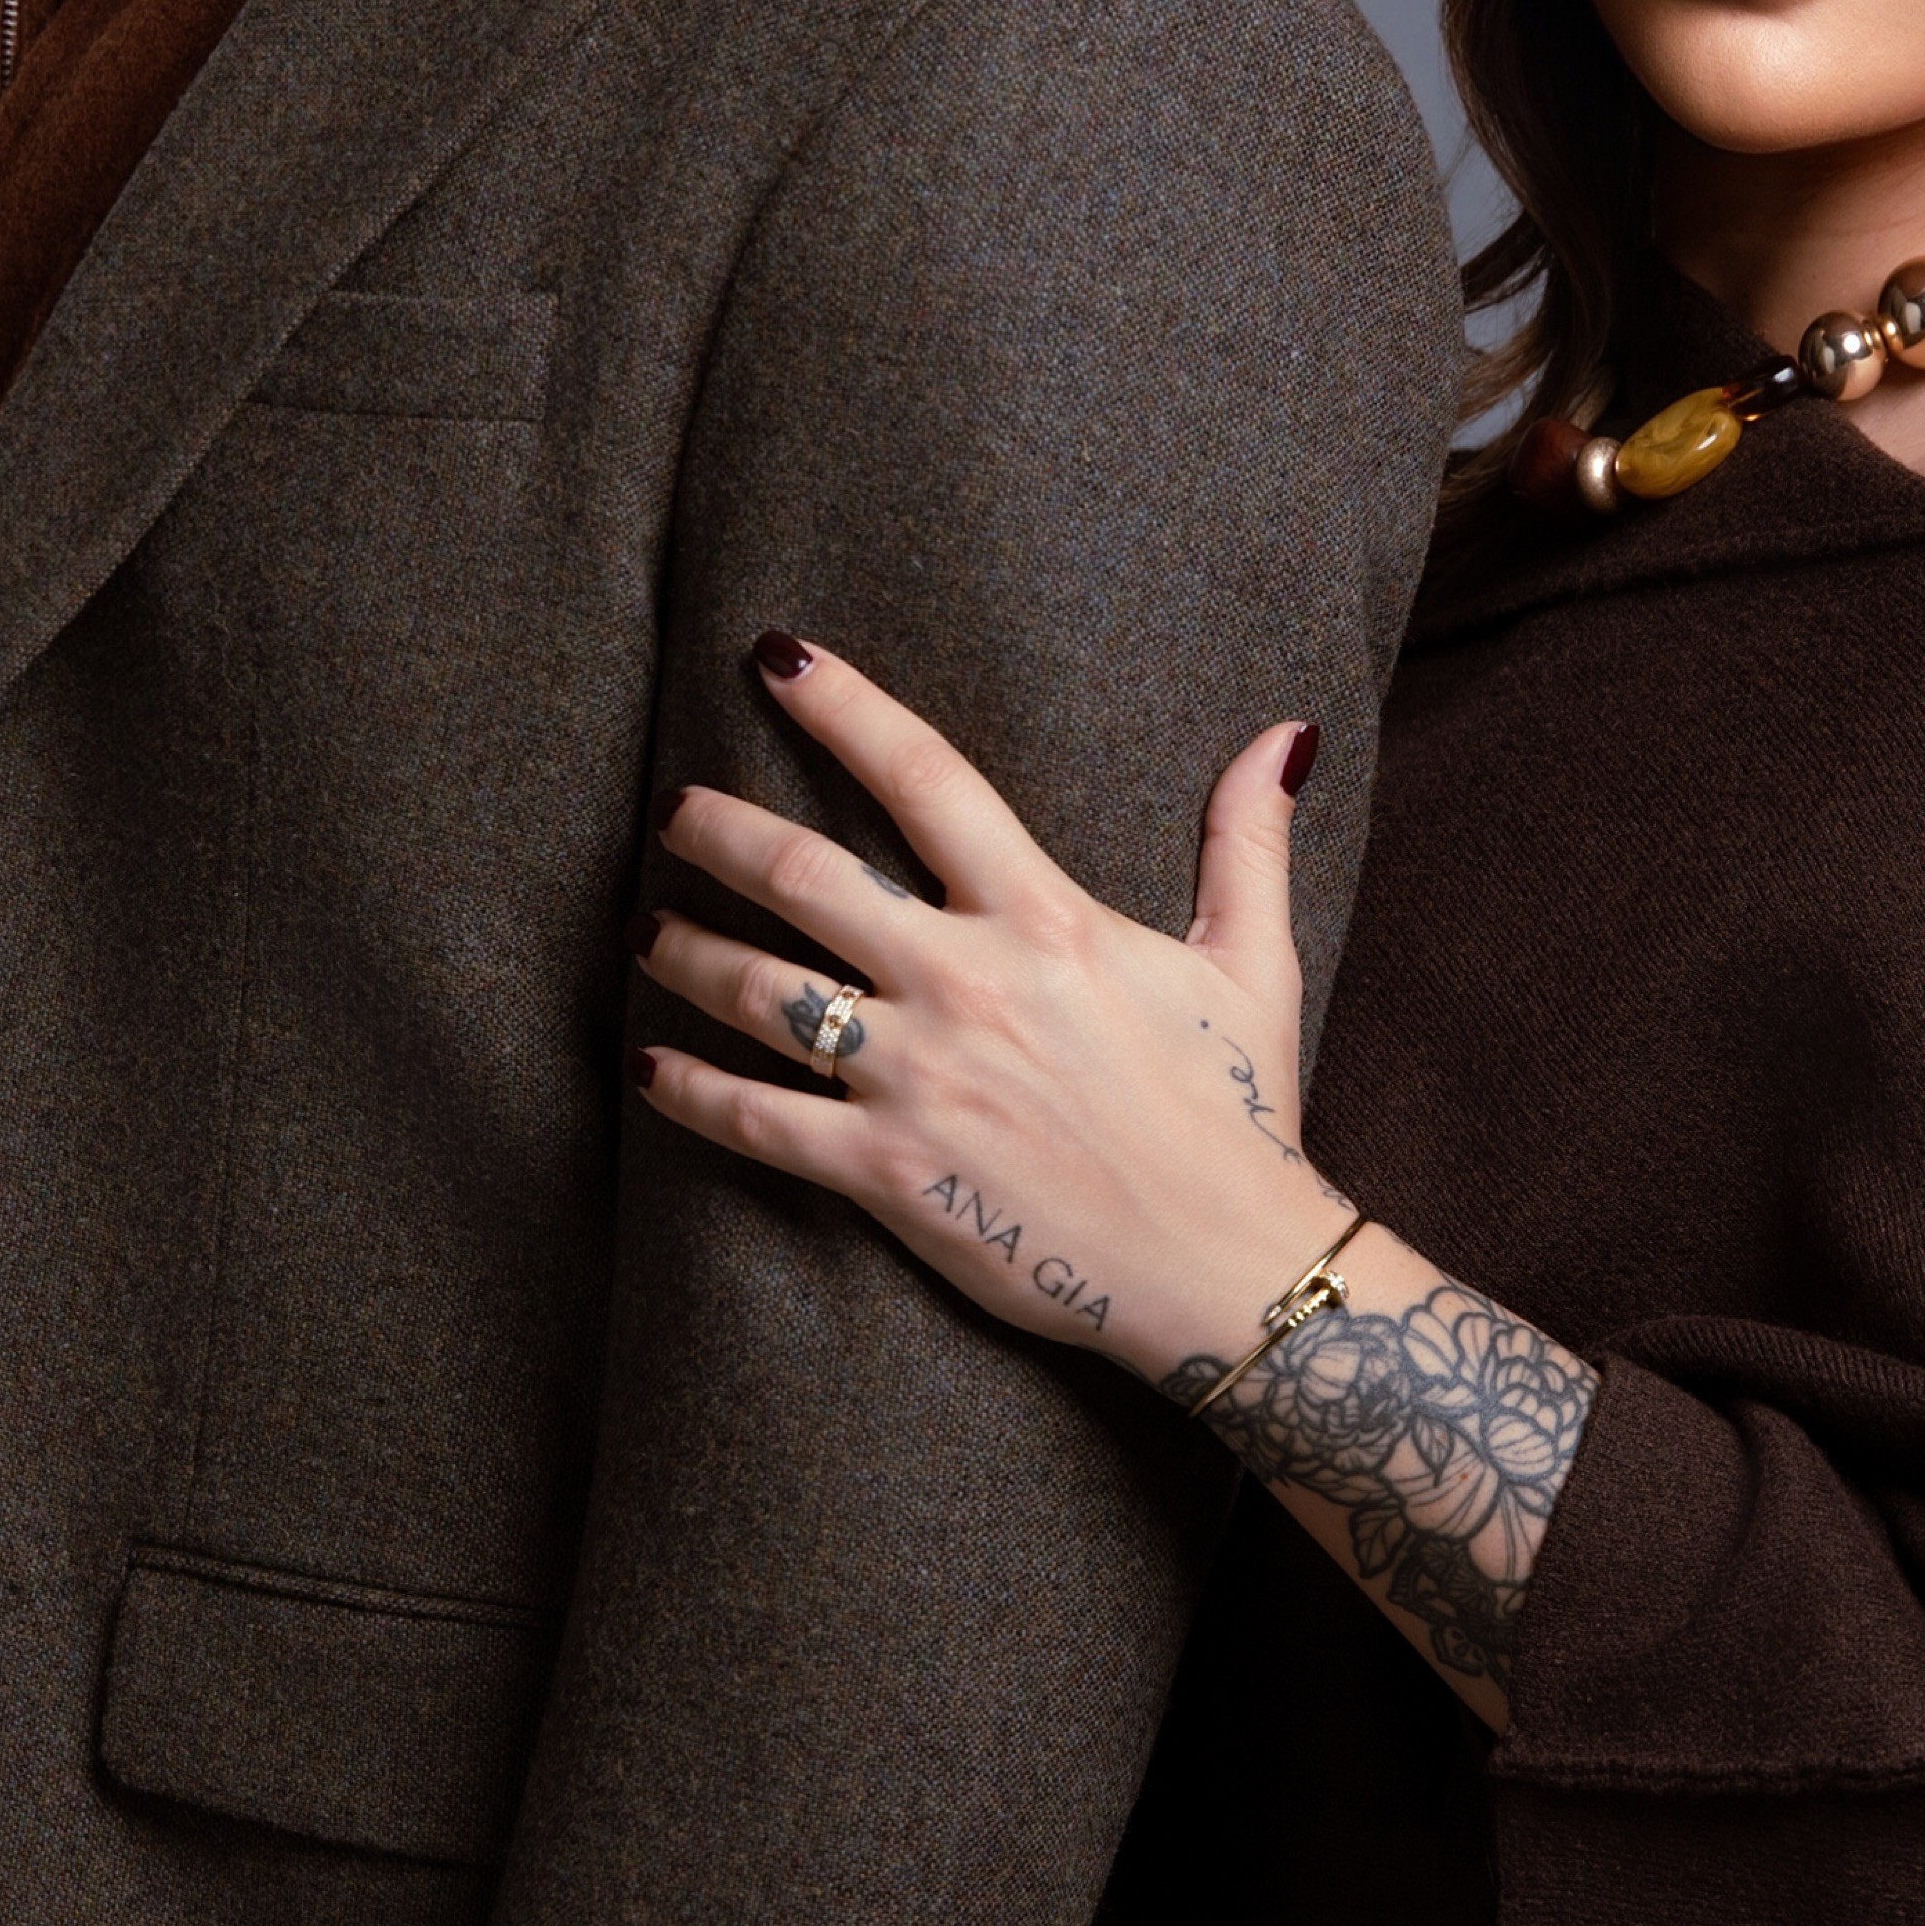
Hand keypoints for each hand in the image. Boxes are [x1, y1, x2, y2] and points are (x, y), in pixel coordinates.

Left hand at [632, 640, 1343, 1384]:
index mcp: (1044, 918)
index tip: (777, 660)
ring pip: (761, 990)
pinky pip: (756, 1119)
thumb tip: (1279, 736)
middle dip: (717, 830)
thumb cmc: (1237, 1115)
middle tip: (671, 812)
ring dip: (684, 950)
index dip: (842, 707)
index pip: (924, 777)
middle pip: (804, 875)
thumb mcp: (1252, 963)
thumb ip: (1244, 841)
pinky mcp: (887, 1172)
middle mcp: (966, 983)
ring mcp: (918, 1078)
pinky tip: (646, 1064)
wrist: (1224, 1265)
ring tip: (644, 927)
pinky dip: (687, 1088)